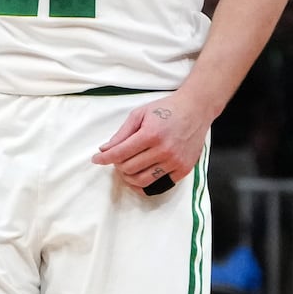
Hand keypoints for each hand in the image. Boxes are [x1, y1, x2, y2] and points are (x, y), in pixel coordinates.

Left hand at [91, 94, 210, 192]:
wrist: (196, 110)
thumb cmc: (166, 109)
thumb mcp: (140, 114)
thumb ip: (122, 133)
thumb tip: (105, 149)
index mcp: (151, 134)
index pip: (120, 153)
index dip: (104, 158)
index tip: (96, 160)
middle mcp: (164, 150)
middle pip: (129, 168)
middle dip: (117, 165)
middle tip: (116, 159)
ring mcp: (175, 162)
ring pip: (143, 180)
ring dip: (129, 177)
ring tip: (126, 169)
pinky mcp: (184, 169)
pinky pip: (160, 184)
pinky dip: (146, 182)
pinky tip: (141, 174)